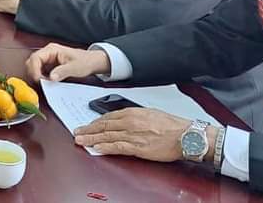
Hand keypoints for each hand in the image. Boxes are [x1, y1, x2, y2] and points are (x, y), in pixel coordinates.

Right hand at [26, 42, 110, 82]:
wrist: (92, 62)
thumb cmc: (85, 61)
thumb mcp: (75, 67)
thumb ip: (62, 72)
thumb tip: (50, 77)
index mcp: (52, 49)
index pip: (36, 57)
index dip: (34, 69)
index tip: (38, 79)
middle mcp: (47, 53)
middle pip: (31, 62)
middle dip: (33, 73)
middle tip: (40, 83)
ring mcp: (47, 59)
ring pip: (34, 67)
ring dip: (36, 76)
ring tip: (44, 83)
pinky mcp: (49, 66)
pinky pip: (39, 71)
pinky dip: (40, 77)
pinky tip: (47, 82)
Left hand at [75, 109, 196, 162]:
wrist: (185, 135)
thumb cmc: (171, 125)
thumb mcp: (149, 114)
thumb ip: (134, 117)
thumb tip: (122, 120)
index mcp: (132, 112)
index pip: (107, 117)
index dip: (95, 122)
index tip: (87, 125)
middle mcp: (130, 122)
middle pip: (103, 126)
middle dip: (88, 130)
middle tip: (77, 133)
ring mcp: (133, 135)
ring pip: (107, 136)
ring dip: (91, 139)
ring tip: (81, 141)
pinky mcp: (138, 147)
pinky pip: (118, 147)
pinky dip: (106, 147)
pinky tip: (97, 148)